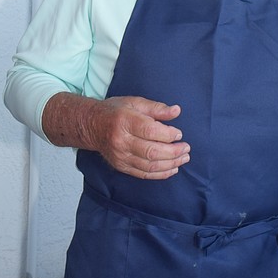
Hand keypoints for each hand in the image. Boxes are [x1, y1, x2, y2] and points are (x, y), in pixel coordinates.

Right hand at [43, 92, 189, 179]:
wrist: (91, 126)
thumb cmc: (115, 112)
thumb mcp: (134, 103)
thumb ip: (156, 108)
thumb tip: (176, 111)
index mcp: (124, 121)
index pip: (151, 131)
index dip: (168, 134)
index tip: (179, 133)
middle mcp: (121, 140)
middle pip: (152, 151)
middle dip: (174, 152)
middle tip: (186, 148)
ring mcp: (120, 156)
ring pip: (150, 165)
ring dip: (171, 164)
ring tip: (183, 158)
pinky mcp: (121, 166)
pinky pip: (144, 174)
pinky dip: (161, 173)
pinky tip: (172, 168)